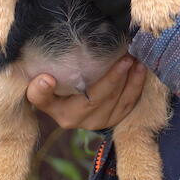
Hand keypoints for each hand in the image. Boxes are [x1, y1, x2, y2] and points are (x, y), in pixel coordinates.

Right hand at [26, 55, 146, 129]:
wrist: (75, 101)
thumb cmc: (59, 88)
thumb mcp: (43, 86)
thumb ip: (39, 87)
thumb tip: (45, 78)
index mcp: (59, 112)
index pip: (48, 101)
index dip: (46, 91)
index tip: (48, 77)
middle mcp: (80, 121)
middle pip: (96, 99)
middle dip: (112, 78)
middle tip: (123, 57)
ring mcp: (99, 122)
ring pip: (117, 102)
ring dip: (129, 80)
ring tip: (135, 60)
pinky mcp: (115, 119)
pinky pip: (129, 103)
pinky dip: (137, 85)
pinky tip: (140, 69)